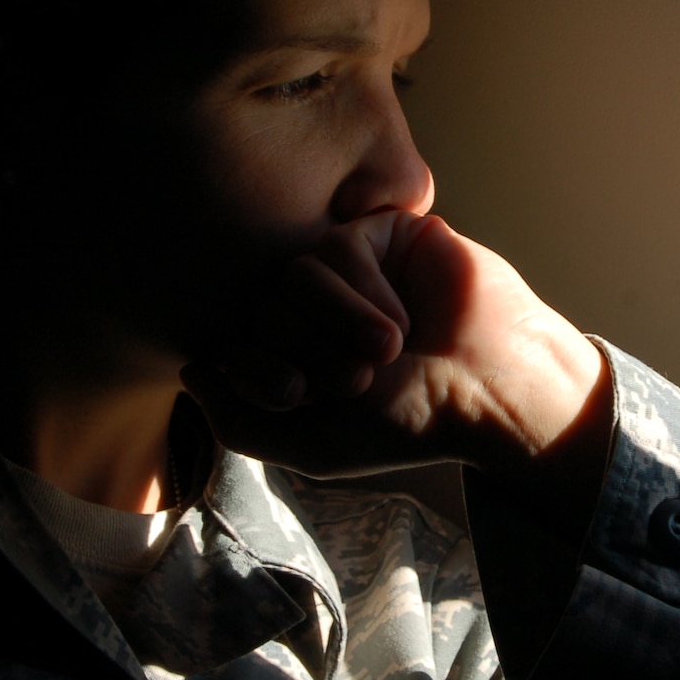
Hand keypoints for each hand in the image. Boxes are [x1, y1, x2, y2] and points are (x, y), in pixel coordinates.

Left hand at [181, 211, 613, 529]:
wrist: (489, 390)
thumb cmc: (411, 422)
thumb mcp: (313, 446)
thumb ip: (240, 423)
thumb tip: (189, 370)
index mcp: (290, 352)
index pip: (230, 345)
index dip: (256, 373)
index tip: (302, 399)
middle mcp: (308, 307)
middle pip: (259, 311)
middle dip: (308, 353)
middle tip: (361, 380)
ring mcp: (344, 267)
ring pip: (292, 276)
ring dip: (339, 326)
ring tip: (389, 352)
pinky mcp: (380, 233)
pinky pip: (337, 249)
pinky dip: (365, 295)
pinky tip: (402, 318)